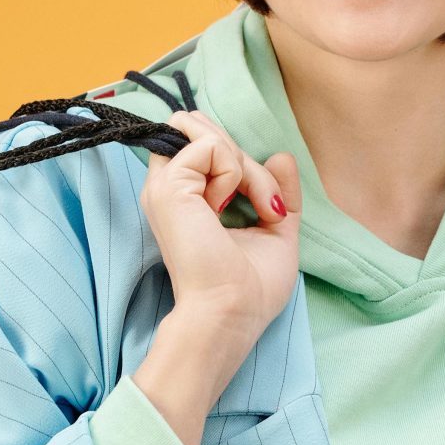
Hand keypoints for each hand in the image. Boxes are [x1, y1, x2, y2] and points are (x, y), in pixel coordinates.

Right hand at [141, 109, 302, 340]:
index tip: (267, 209)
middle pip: (202, 130)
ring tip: (251, 205)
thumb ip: (277, 192)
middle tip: (263, 204)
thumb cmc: (250, 290)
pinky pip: (211, 146)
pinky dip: (236, 170)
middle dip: (245, 158)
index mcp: (186, 200)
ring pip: (206, 133)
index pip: (207, 146)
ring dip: (243, 163)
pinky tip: (228, 206)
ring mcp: (164, 185)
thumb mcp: (276, 230)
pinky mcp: (170, 187)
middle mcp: (168, 188)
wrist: (231, 314)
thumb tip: (280, 154)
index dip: (245, 163)